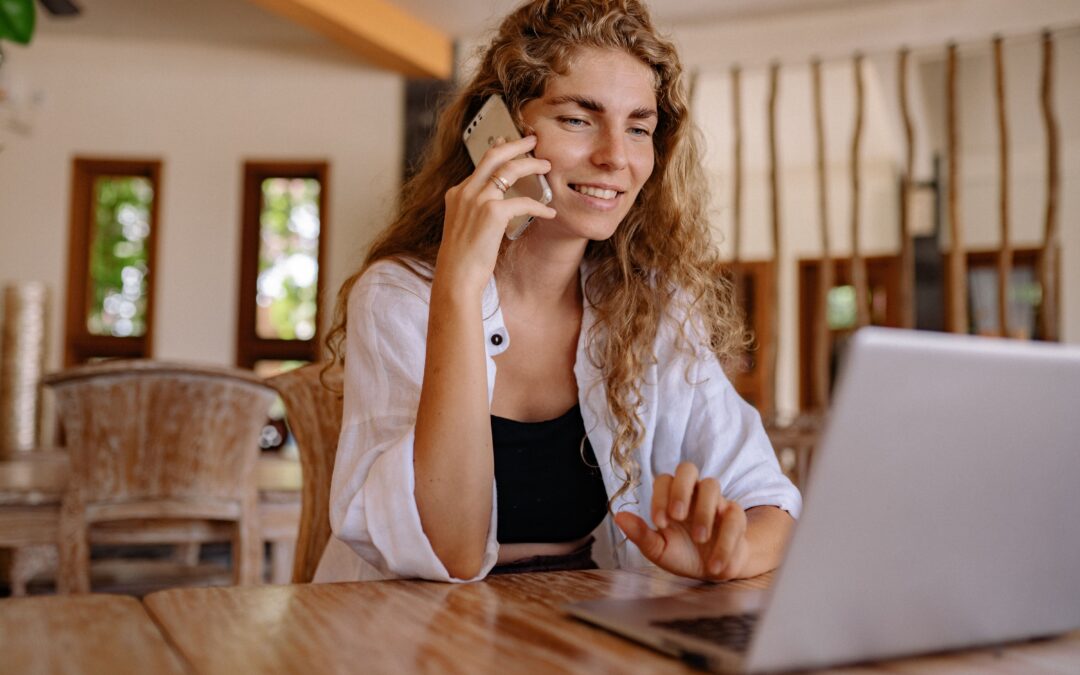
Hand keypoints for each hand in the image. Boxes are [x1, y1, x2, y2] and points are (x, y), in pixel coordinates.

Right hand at [435, 135, 555, 294]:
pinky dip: (539, 205)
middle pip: (494, 155)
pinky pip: (523, 201)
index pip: (481, 164)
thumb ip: (476, 210)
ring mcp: (477, 200)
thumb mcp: (464, 226)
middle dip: (516, 144)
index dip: (499, 151)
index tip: (510, 143)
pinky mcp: (492, 213)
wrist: (456, 276)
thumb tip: (497, 204)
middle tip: (533, 140)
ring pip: (510, 169)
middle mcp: (465, 191)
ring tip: (547, 166)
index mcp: (457, 193)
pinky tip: (549, 212)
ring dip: (532, 165)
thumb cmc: (463, 259)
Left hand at [614, 462, 749, 580]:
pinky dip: (725, 541)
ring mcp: (716, 500)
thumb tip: (618, 516)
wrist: (713, 570)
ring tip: (700, 539)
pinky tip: (714, 565)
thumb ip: (640, 534)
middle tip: (677, 516)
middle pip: (687, 468)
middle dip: (681, 489)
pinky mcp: (735, 515)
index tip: (659, 523)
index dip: (660, 497)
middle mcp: (693, 492)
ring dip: (704, 512)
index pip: (664, 480)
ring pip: (712, 485)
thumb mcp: (659, 549)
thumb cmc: (682, 554)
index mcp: (671, 497)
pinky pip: (734, 516)